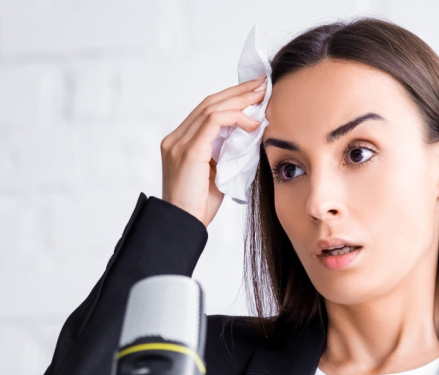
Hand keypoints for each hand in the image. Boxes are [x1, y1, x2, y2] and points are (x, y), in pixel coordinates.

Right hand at [160, 75, 266, 227]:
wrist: (183, 227)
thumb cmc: (199, 206)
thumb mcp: (217, 173)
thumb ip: (227, 153)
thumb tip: (250, 135)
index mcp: (180, 142)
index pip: (207, 110)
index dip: (231, 98)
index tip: (254, 93)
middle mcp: (175, 138)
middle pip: (209, 103)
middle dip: (238, 92)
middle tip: (262, 83)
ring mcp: (178, 142)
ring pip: (212, 107)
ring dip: (240, 100)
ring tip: (262, 95)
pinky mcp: (188, 151)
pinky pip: (214, 122)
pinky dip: (236, 118)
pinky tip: (253, 124)